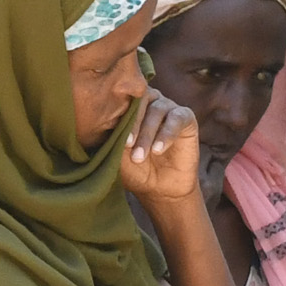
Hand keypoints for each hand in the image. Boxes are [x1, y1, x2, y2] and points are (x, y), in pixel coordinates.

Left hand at [116, 93, 205, 213]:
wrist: (161, 188)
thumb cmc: (135, 169)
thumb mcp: (118, 154)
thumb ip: (112, 136)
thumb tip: (99, 122)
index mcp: (130, 105)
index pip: (122, 97)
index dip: (116, 113)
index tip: (108, 133)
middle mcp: (150, 101)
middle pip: (140, 100)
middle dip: (132, 124)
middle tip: (127, 145)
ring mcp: (169, 108)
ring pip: (157, 110)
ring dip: (147, 134)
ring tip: (140, 156)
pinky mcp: (186, 118)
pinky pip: (177, 119)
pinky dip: (166, 134)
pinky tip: (158, 150)